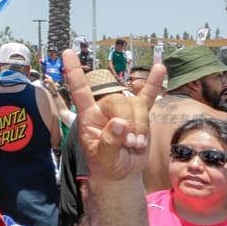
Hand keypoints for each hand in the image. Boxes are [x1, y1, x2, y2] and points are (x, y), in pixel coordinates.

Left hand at [63, 49, 163, 182]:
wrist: (122, 174)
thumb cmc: (107, 166)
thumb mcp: (104, 159)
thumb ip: (110, 142)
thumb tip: (120, 123)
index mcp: (89, 116)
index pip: (79, 90)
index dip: (73, 72)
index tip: (67, 51)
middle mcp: (104, 109)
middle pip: (119, 100)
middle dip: (129, 122)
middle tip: (131, 143)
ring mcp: (123, 110)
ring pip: (137, 104)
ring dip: (141, 125)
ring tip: (137, 144)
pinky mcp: (139, 115)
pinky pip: (147, 96)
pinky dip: (153, 84)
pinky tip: (160, 68)